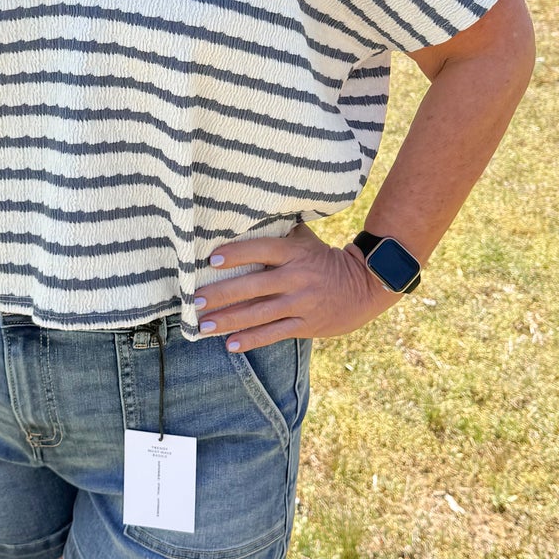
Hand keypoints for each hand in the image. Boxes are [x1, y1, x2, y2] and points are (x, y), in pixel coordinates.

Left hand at [192, 223, 402, 351]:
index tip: (211, 260)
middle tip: (195, 301)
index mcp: (294, 253)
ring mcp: (301, 303)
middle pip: (253, 287)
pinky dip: (251, 340)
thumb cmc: (324, 258)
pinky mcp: (305, 324)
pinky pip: (274, 333)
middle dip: (221, 295)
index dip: (237, 254)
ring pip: (259, 314)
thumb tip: (246, 214)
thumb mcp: (305, 240)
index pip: (261, 250)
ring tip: (204, 325)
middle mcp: (296, 278)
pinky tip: (229, 344)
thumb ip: (280, 232)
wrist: (364, 286)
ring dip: (229, 320)